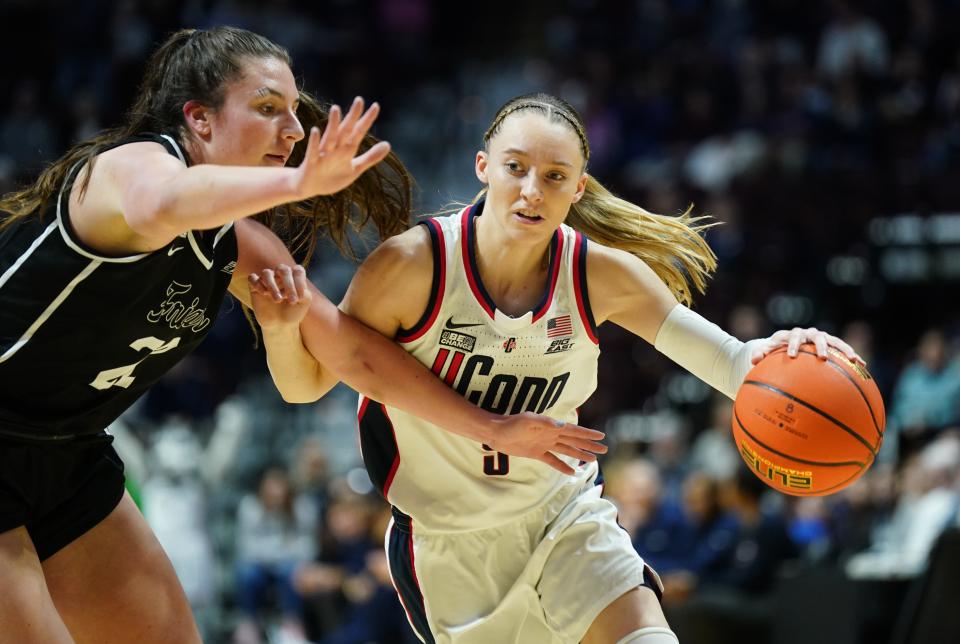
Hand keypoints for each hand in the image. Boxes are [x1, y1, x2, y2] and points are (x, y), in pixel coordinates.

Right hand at [247, 263, 312, 329]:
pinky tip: (264, 294)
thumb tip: (294, 285)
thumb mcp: (304, 302)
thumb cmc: (293, 311)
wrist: (280, 325)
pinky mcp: (254, 287)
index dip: (299, 282)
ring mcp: (267, 280)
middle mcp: (280, 275)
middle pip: (282, 269)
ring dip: (272, 285)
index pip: (297, 271)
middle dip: (288, 284)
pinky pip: (252, 278)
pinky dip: (258, 284)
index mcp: (294, 277)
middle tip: (292, 301)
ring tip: (278, 300)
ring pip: (266, 273)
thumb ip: (303, 291)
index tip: (299, 299)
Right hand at [292, 96, 390, 197]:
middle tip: (359, 100)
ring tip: (336, 108)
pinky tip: (315, 130)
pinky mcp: (312, 162)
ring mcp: (323, 154)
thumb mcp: (355, 168)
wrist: (310, 188)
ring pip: (329, 137)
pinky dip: (314, 142)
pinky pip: (313, 151)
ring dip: (333, 124)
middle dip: (352, 116)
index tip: (376, 106)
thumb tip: (388, 144)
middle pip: (346, 130)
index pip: (358, 132)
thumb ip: (370, 157)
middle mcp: (335, 148)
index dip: (367, 120)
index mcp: (346, 149)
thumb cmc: (332, 176)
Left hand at [485, 412, 606, 474]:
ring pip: (567, 450)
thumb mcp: (528, 420)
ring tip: (593, 459)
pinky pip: (553, 461)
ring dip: (580, 454)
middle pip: (575, 441)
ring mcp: (544, 444)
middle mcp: (551, 435)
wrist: (496, 432)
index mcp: (552, 426)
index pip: (574, 431)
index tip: (601, 436)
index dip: (588, 434)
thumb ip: (544, 423)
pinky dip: (562, 466)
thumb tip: (561, 425)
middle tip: (604, 449)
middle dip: (589, 445)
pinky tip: (572, 472)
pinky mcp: (537, 453)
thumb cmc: (511, 424)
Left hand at [749, 327, 863, 364]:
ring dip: (844, 349)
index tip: (792, 356)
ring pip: (835, 341)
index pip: (792, 336)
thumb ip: (761, 354)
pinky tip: (863, 366)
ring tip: (854, 359)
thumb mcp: (767, 352)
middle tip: (821, 357)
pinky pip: (843, 350)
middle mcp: (809, 333)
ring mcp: (822, 337)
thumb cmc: (776, 349)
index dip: (793, 345)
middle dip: (820, 346)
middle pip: (816, 336)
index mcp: (792, 334)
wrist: (789, 343)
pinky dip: (852, 356)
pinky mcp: (832, 344)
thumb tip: (753, 361)